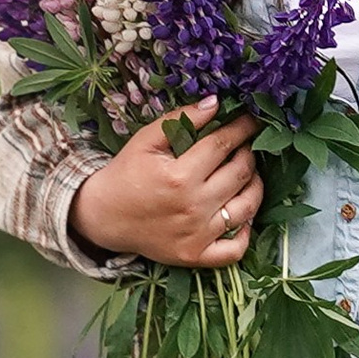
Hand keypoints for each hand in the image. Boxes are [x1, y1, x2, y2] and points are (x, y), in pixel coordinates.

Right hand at [67, 105, 264, 268]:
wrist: (102, 217)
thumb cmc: (125, 174)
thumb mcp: (146, 140)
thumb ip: (181, 119)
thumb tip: (215, 102)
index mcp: (179, 176)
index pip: (223, 144)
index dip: (242, 128)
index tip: (251, 119)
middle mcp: (193, 207)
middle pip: (241, 173)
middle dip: (249, 152)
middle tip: (246, 144)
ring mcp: (197, 235)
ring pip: (247, 207)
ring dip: (256, 185)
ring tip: (250, 173)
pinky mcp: (195, 255)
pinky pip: (236, 249)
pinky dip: (247, 232)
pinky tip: (244, 214)